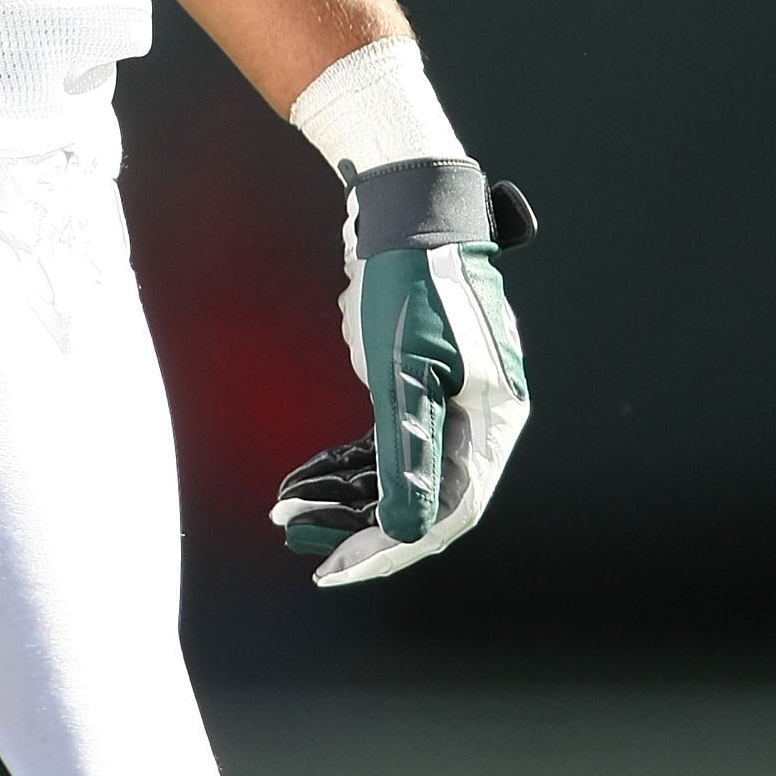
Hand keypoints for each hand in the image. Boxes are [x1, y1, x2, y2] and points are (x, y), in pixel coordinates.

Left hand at [271, 162, 531, 587]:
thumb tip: (407, 531)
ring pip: (397, 473)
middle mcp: (477, 418)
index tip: (333, 569)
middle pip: (419, 500)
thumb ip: (410, 452)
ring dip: (343, 495)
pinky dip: (345, 463)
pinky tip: (303, 477)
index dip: (389, 549)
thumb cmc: (410, 280)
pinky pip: (384, 442)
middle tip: (295, 539)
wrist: (405, 206)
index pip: (443, 512)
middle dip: (356, 526)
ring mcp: (448, 400)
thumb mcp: (404, 368)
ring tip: (285, 508)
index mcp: (490, 421)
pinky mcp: (418, 382)